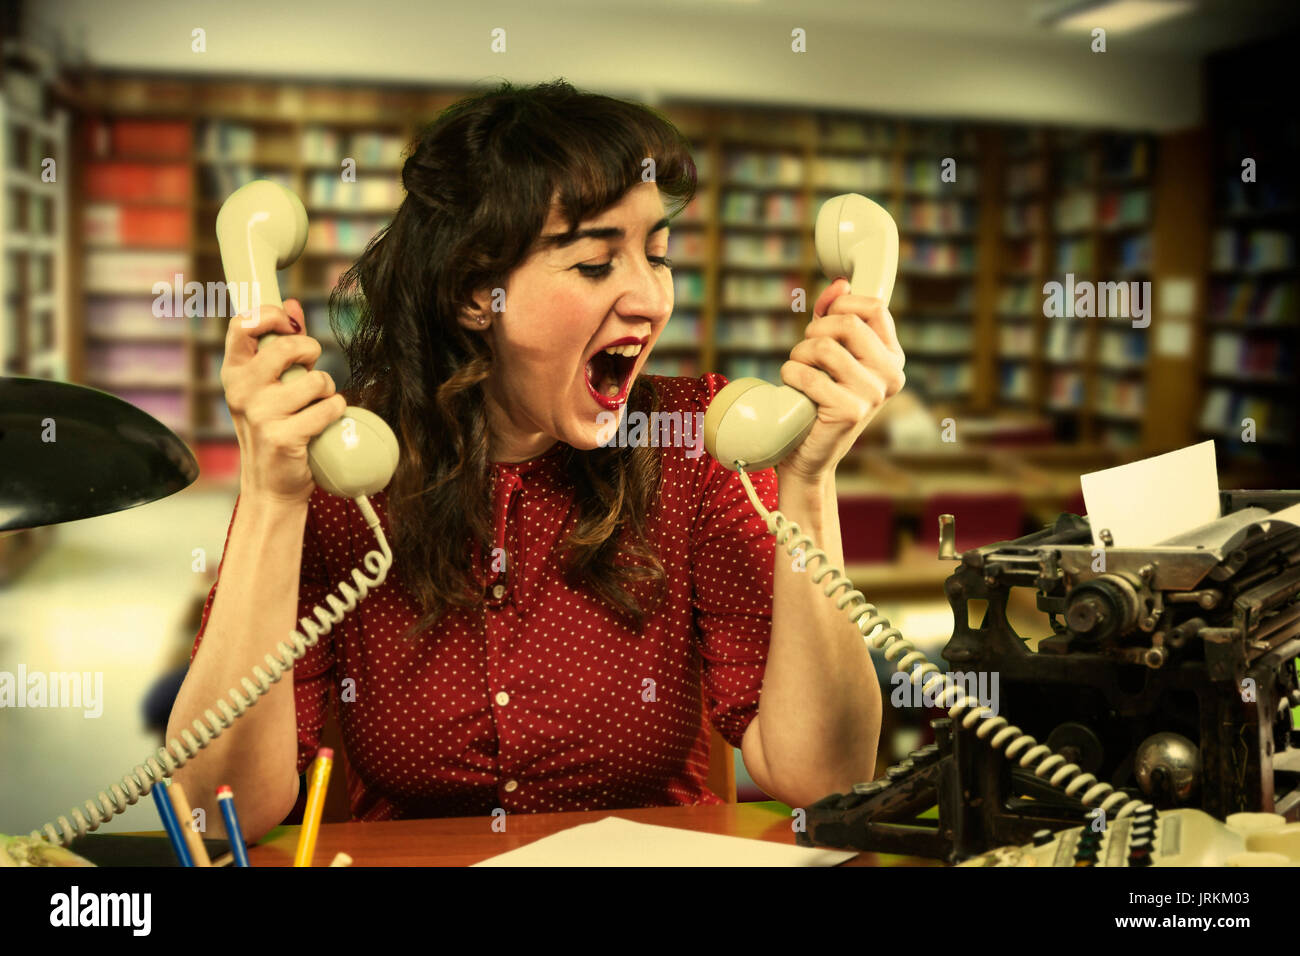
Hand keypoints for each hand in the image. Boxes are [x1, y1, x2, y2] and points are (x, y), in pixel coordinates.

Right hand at [222, 298, 346, 503]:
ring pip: (315, 380)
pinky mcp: (283, 436)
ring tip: (316, 404)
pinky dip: (335, 413)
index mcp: (234, 373)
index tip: (291, 325)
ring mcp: (260, 414)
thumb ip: (278, 345)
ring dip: (327, 390)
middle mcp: (242, 391)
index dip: (272, 315)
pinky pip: (328, 408)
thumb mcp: (268, 386)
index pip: (243, 325)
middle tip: (312, 367)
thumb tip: (291, 303)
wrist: (271, 485)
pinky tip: (323, 423)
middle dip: (311, 350)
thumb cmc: (273, 428)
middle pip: (286, 346)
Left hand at [777, 278, 905, 483]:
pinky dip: (791, 376)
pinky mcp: (850, 412)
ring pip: (824, 347)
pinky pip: (810, 375)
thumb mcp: (830, 352)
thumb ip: (834, 316)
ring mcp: (873, 395)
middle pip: (847, 323)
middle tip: (805, 353)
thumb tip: (839, 283)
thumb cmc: (816, 399)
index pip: (875, 306)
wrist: (807, 453)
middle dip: (814, 332)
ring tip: (797, 372)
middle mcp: (890, 375)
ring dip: (798, 355)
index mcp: (892, 357)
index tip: (824, 321)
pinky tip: (793, 389)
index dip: (841, 305)